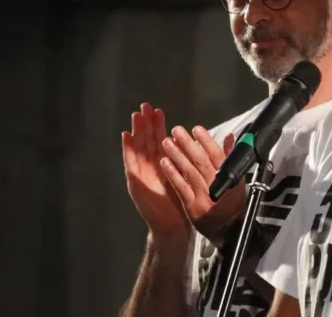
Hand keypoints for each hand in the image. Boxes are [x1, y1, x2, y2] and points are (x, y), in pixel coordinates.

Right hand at [122, 103, 187, 238]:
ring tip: (136, 115)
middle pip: (147, 141)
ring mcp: (142, 173)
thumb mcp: (190, 177)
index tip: (159, 111)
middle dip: (146, 123)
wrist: (173, 225)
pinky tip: (127, 136)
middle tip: (145, 106)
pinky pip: (131, 162)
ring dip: (136, 131)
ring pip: (138, 148)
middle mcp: (151, 167)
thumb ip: (195, 161)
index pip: (160, 141)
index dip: (159, 126)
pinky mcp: (136, 182)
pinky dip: (128, 148)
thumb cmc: (181, 202)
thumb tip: (204, 145)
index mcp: (164, 164)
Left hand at [159, 125, 247, 242]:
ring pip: (190, 173)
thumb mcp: (238, 180)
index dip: (206, 142)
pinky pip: (181, 187)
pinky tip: (165, 162)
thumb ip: (231, 158)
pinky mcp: (192, 206)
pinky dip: (173, 174)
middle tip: (177, 131)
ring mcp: (204, 197)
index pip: (218, 156)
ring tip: (167, 142)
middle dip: (188, 145)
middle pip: (201, 162)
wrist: (227, 230)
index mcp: (230, 179)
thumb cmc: (233, 204)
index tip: (197, 129)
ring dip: (177, 156)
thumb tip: (230, 138)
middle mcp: (217, 187)